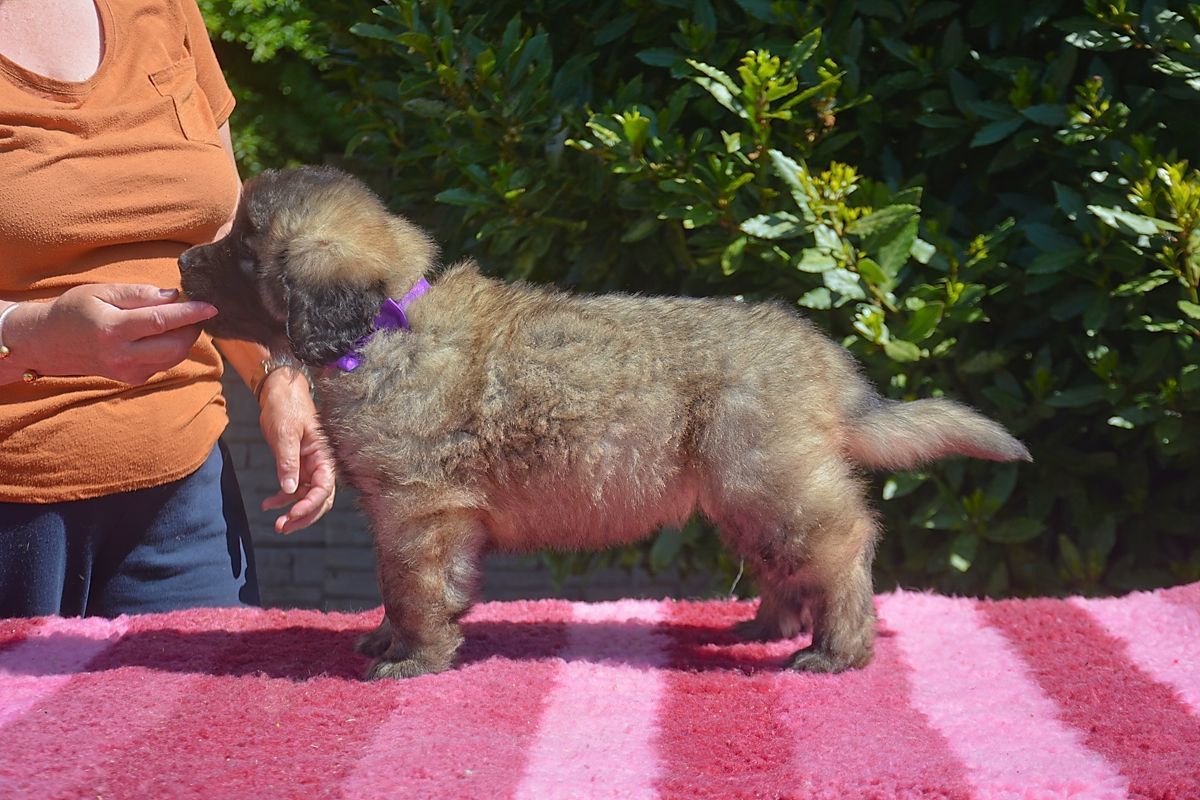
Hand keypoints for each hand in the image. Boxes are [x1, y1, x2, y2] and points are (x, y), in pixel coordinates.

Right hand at [8, 284, 215, 383]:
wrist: (48, 343)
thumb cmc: (75, 311)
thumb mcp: (101, 292)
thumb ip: (139, 294)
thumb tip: (174, 296)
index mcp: (112, 329)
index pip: (161, 322)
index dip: (190, 314)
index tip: (212, 306)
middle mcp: (121, 355)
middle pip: (175, 346)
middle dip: (193, 328)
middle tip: (196, 311)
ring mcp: (127, 371)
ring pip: (174, 358)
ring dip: (185, 339)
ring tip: (181, 321)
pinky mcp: (132, 379)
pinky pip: (164, 364)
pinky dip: (172, 349)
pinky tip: (163, 335)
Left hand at [256, 366, 336, 533]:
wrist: (279, 392)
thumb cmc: (286, 407)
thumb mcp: (286, 434)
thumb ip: (288, 462)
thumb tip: (290, 490)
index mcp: (324, 456)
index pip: (324, 488)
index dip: (310, 505)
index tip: (292, 514)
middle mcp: (320, 464)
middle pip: (320, 499)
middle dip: (304, 516)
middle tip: (283, 527)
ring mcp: (309, 466)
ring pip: (307, 498)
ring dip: (294, 512)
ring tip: (277, 524)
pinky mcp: (297, 465)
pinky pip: (294, 489)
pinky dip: (283, 499)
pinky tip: (268, 505)